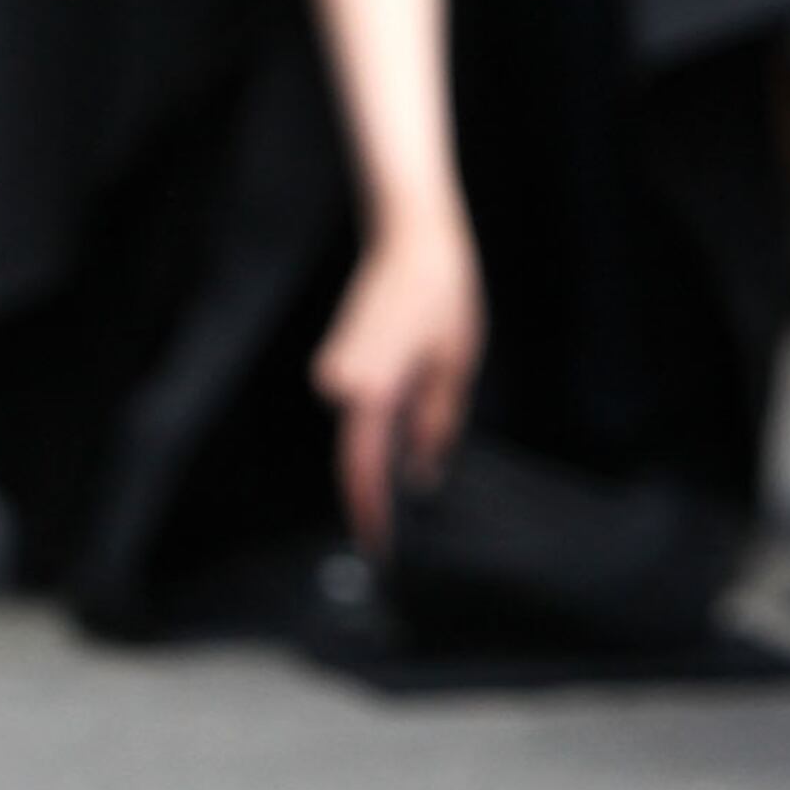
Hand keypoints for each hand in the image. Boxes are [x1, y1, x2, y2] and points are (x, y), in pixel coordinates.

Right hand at [311, 217, 481, 551]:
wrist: (410, 240)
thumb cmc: (442, 296)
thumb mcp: (454, 367)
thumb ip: (434, 426)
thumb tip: (422, 476)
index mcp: (370, 390)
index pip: (363, 468)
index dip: (370, 513)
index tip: (378, 549)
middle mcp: (340, 387)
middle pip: (353, 459)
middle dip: (372, 500)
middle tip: (390, 541)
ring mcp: (335, 376)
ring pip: (357, 437)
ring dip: (377, 467)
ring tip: (402, 503)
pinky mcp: (340, 365)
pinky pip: (357, 417)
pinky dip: (375, 438)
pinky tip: (400, 454)